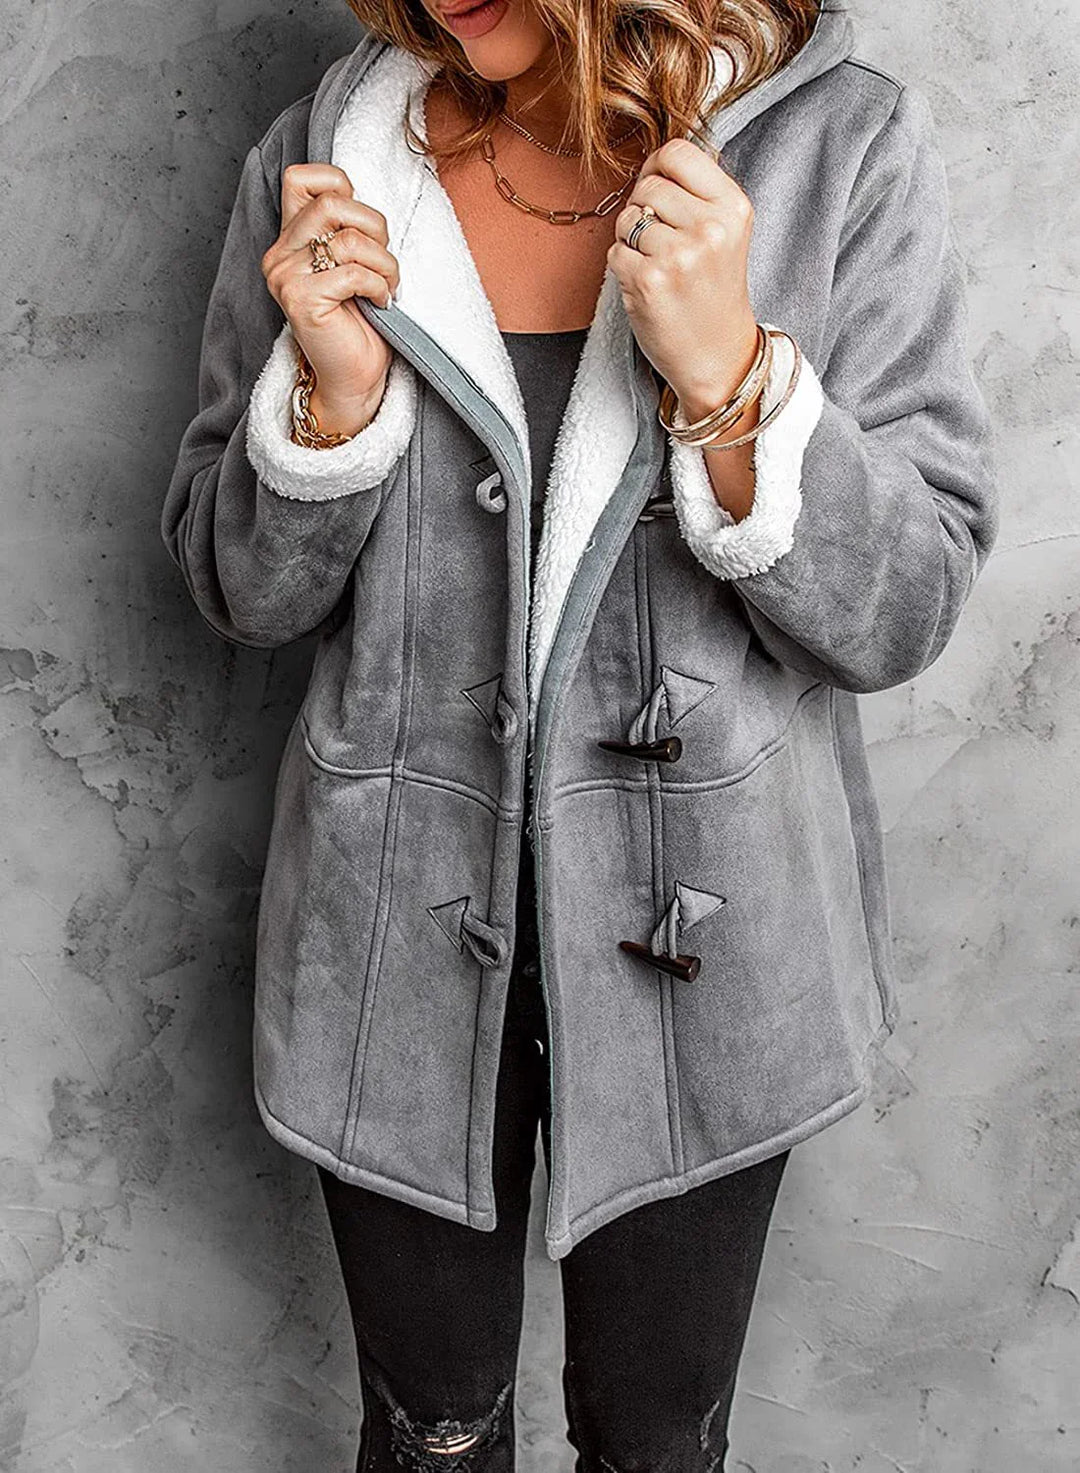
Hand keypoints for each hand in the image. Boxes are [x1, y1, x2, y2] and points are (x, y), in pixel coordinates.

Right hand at [260, 164, 400, 432]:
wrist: (353, 379)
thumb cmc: (360, 322)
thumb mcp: (352, 262)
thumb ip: (345, 228)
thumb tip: (361, 195)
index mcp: (289, 239)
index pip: (301, 177)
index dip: (340, 186)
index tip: (361, 226)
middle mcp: (279, 255)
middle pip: (332, 203)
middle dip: (374, 227)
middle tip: (383, 262)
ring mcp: (286, 278)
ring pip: (348, 239)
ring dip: (384, 263)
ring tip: (386, 286)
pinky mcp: (301, 301)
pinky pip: (353, 273)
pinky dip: (378, 286)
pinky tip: (381, 303)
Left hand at [607, 137, 758, 420]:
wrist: (718, 357)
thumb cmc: (714, 293)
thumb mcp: (725, 233)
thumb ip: (696, 193)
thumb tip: (652, 161)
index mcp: (733, 207)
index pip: (677, 152)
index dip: (657, 168)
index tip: (659, 193)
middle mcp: (710, 228)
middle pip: (648, 186)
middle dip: (642, 210)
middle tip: (660, 243)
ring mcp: (679, 255)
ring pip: (627, 219)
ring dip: (630, 241)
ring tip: (657, 266)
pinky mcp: (649, 281)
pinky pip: (615, 252)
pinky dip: (622, 269)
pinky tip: (647, 287)